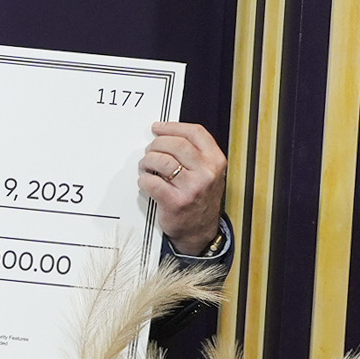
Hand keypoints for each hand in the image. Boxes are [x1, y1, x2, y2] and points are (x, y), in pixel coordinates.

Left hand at [142, 121, 226, 254]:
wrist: (199, 231)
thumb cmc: (199, 199)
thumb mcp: (208, 172)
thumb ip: (195, 154)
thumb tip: (166, 133)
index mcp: (216, 161)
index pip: (195, 132)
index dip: (172, 127)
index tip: (157, 127)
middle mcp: (206, 173)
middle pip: (175, 144)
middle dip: (156, 144)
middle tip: (149, 151)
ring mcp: (192, 188)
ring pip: (161, 161)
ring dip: (147, 161)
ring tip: (146, 167)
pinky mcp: (175, 202)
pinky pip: (151, 182)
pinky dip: (143, 180)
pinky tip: (146, 182)